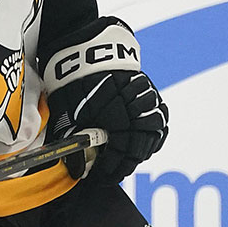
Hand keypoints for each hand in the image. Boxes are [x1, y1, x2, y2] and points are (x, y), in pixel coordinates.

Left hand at [39, 16, 166, 181]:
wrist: (88, 48)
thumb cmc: (74, 81)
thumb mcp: (67, 113)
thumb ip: (74, 141)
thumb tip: (76, 170)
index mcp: (115, 121)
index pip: (119, 158)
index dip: (109, 171)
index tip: (100, 178)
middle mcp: (135, 113)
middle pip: (138, 150)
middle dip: (125, 165)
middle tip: (112, 171)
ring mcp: (146, 102)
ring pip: (152, 137)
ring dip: (141, 150)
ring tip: (127, 158)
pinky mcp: (151, 92)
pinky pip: (159, 119)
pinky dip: (153, 132)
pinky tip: (143, 139)